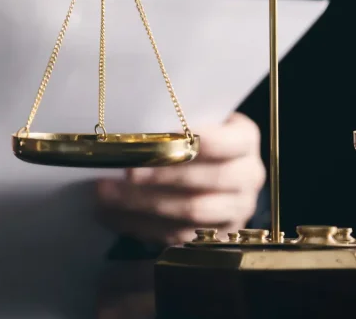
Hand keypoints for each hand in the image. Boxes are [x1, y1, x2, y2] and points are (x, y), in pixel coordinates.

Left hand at [95, 112, 264, 245]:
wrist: (212, 167)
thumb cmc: (192, 137)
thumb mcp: (191, 120)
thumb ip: (171, 123)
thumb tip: (128, 129)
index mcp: (244, 138)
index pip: (219, 142)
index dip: (183, 144)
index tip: (149, 143)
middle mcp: (249, 174)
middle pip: (206, 179)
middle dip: (161, 176)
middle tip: (125, 172)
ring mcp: (238, 208)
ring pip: (192, 211)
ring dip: (144, 204)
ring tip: (107, 194)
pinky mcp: (219, 235)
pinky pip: (180, 235)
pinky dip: (143, 225)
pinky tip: (115, 215)